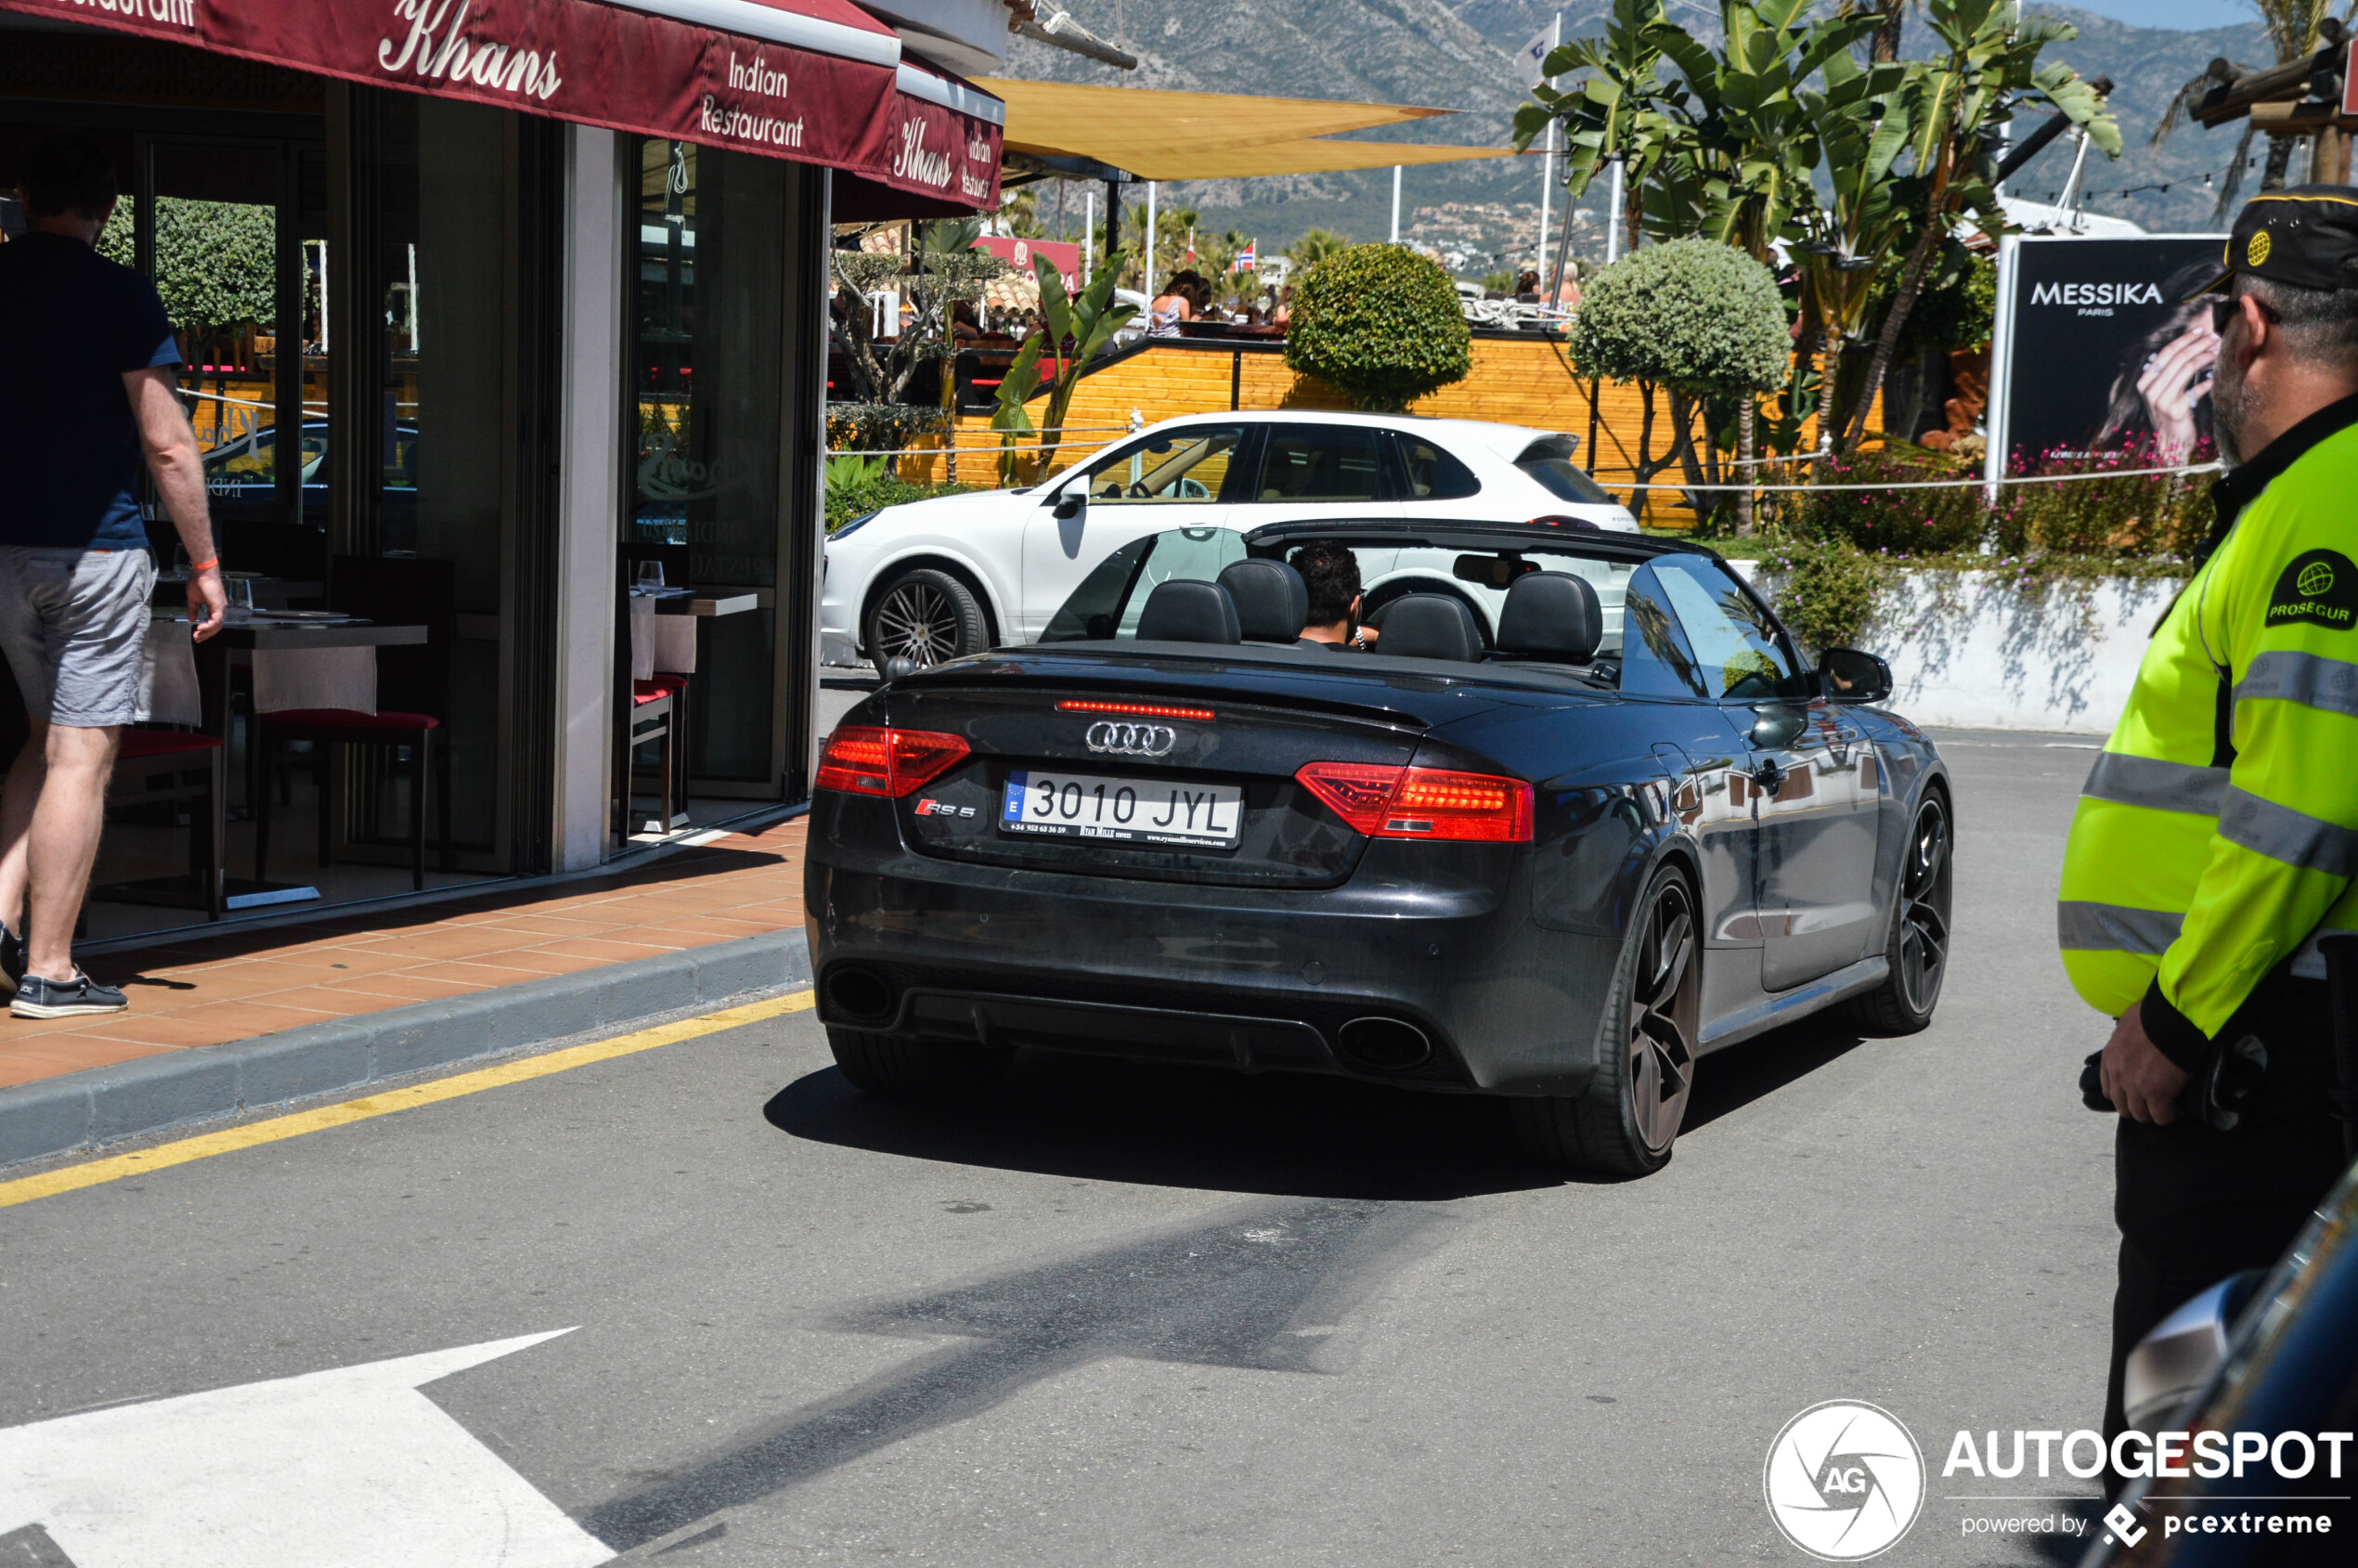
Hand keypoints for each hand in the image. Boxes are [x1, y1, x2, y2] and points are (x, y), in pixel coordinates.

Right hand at [186, 564, 226, 643]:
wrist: (202, 572)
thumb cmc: (198, 582)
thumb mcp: (193, 599)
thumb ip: (193, 610)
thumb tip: (192, 619)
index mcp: (215, 607)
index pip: (213, 623)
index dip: (205, 630)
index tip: (196, 635)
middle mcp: (220, 608)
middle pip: (216, 627)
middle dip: (206, 634)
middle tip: (196, 639)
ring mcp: (221, 607)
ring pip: (217, 625)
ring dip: (206, 632)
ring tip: (197, 635)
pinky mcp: (219, 606)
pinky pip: (216, 620)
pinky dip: (209, 626)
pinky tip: (200, 628)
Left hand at [2099, 1007, 2189, 1124]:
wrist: (2173, 1018)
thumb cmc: (2155, 1015)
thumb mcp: (2127, 1025)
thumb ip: (2125, 1040)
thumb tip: (2133, 1041)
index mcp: (2110, 1059)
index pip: (2109, 1090)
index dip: (2125, 1095)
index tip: (2139, 1094)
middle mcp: (2118, 1076)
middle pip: (2123, 1106)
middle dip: (2139, 1108)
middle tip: (2155, 1104)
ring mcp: (2136, 1087)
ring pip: (2141, 1115)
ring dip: (2155, 1113)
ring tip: (2169, 1108)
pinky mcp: (2157, 1094)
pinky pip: (2162, 1116)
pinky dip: (2172, 1115)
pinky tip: (2180, 1109)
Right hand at [2135, 321, 2219, 464]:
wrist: (2170, 442)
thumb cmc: (2170, 414)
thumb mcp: (2163, 392)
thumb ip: (2168, 373)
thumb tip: (2186, 347)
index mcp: (2145, 382)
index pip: (2165, 353)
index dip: (2184, 340)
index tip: (2201, 331)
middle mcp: (2151, 390)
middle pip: (2178, 358)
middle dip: (2199, 344)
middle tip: (2215, 337)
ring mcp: (2162, 401)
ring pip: (2188, 368)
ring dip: (2206, 357)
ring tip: (2218, 351)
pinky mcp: (2176, 410)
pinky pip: (2197, 389)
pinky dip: (2209, 380)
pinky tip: (2217, 375)